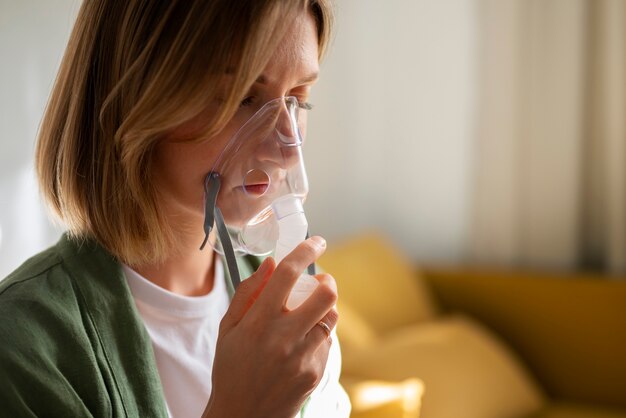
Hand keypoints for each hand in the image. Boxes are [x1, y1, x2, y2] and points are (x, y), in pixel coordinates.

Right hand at [202, 236, 338, 417]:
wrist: (242, 416)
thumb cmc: (231, 369)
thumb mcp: (228, 329)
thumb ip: (247, 293)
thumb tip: (271, 264)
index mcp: (258, 323)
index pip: (287, 275)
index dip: (305, 250)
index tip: (316, 241)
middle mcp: (283, 338)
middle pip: (325, 296)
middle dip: (327, 281)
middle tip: (320, 282)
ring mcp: (302, 358)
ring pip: (331, 318)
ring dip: (324, 309)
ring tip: (308, 315)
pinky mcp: (315, 374)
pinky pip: (327, 342)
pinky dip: (319, 335)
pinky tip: (302, 344)